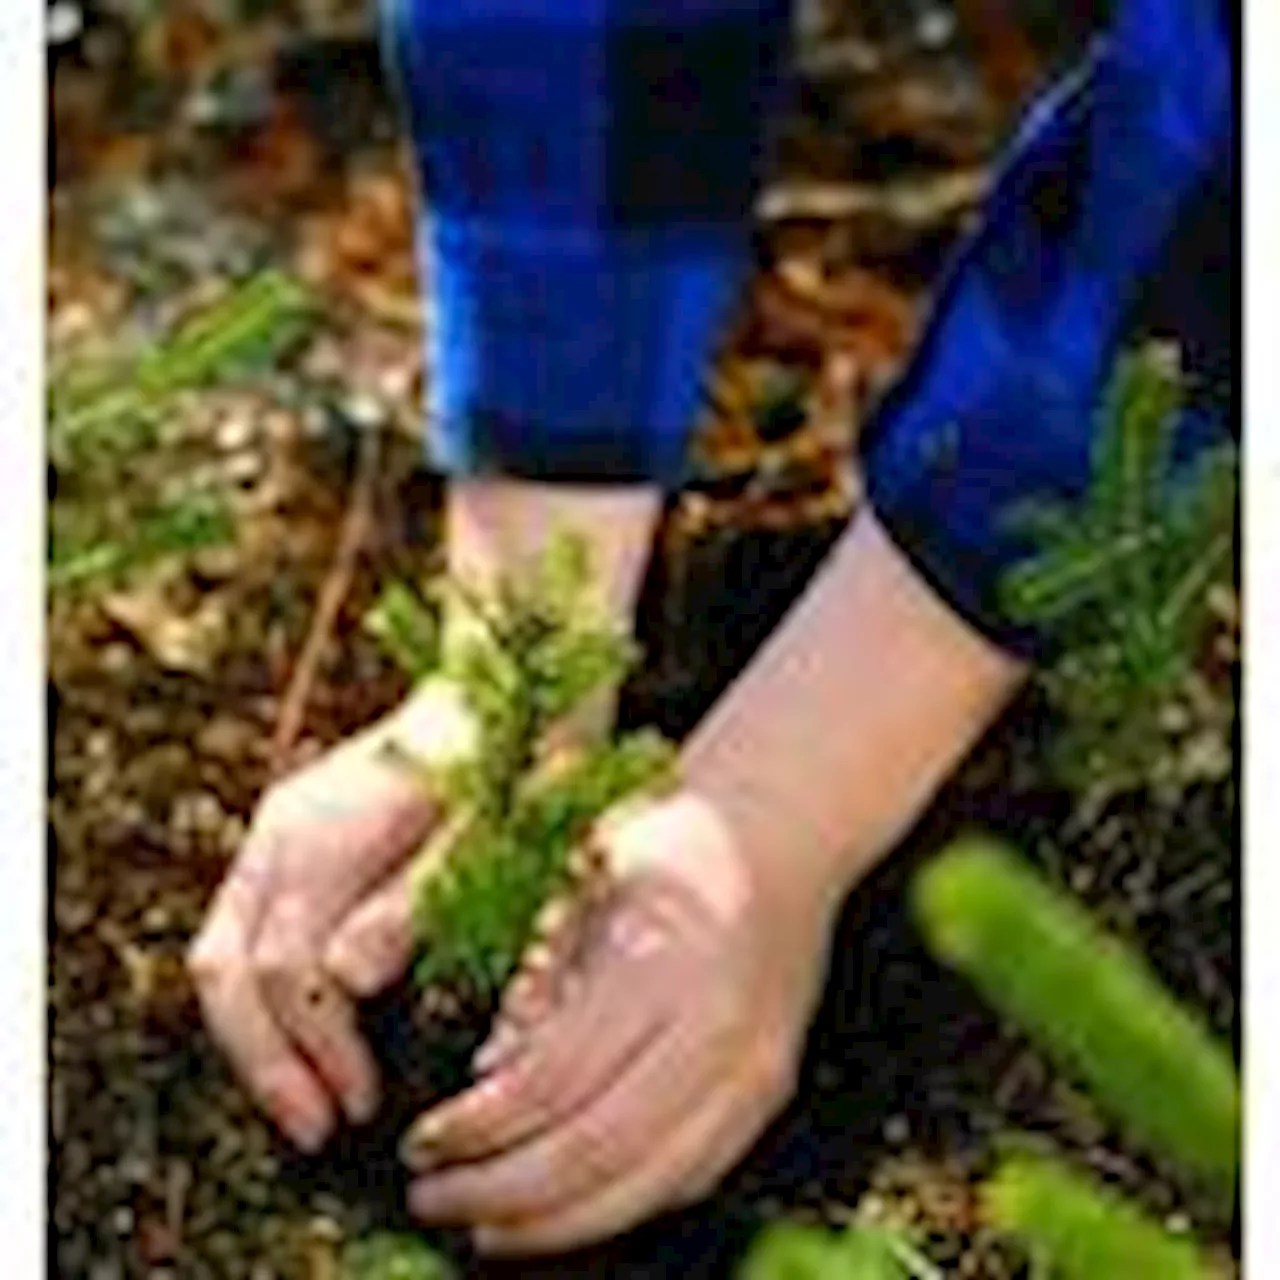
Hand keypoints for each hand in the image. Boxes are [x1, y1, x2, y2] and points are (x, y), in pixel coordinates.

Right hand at [188, 682, 474, 1150]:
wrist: (505, 695)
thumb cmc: (512, 765)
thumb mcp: (489, 834)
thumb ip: (417, 902)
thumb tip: (344, 981)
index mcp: (324, 828)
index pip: (287, 966)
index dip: (318, 1047)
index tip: (361, 1104)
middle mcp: (282, 832)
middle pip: (226, 968)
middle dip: (265, 1062)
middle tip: (318, 1132)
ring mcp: (278, 838)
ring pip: (221, 957)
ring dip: (254, 1042)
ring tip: (305, 1108)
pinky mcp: (291, 851)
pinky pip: (245, 940)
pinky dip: (264, 1007)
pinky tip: (309, 1051)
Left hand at [398, 788, 837, 1255]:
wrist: (781, 835)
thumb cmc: (670, 844)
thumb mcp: (588, 879)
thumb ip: (541, 977)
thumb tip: (488, 1075)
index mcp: (664, 964)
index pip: (555, 1080)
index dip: (478, 1126)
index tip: (420, 1142)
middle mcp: (719, 1028)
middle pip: (598, 1150)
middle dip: (502, 1191)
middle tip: (431, 1197)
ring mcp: (754, 1069)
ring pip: (647, 1186)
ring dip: (556, 1223)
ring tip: (485, 1227)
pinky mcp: (767, 1093)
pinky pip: (690, 1178)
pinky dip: (619, 1207)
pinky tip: (564, 1210)